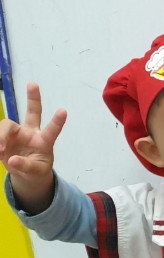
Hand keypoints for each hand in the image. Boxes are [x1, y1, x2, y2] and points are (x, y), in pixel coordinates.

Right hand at [0, 82, 66, 212]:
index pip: (52, 130)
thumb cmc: (37, 169)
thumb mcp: (36, 172)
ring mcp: (17, 133)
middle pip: (32, 112)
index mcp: (44, 141)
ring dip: (1, 136)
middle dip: (33, 98)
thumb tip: (12, 159)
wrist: (26, 173)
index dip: (57, 121)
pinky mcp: (4, 137)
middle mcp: (31, 132)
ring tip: (1, 151)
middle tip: (33, 84)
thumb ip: (26, 166)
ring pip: (7, 125)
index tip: (64, 111)